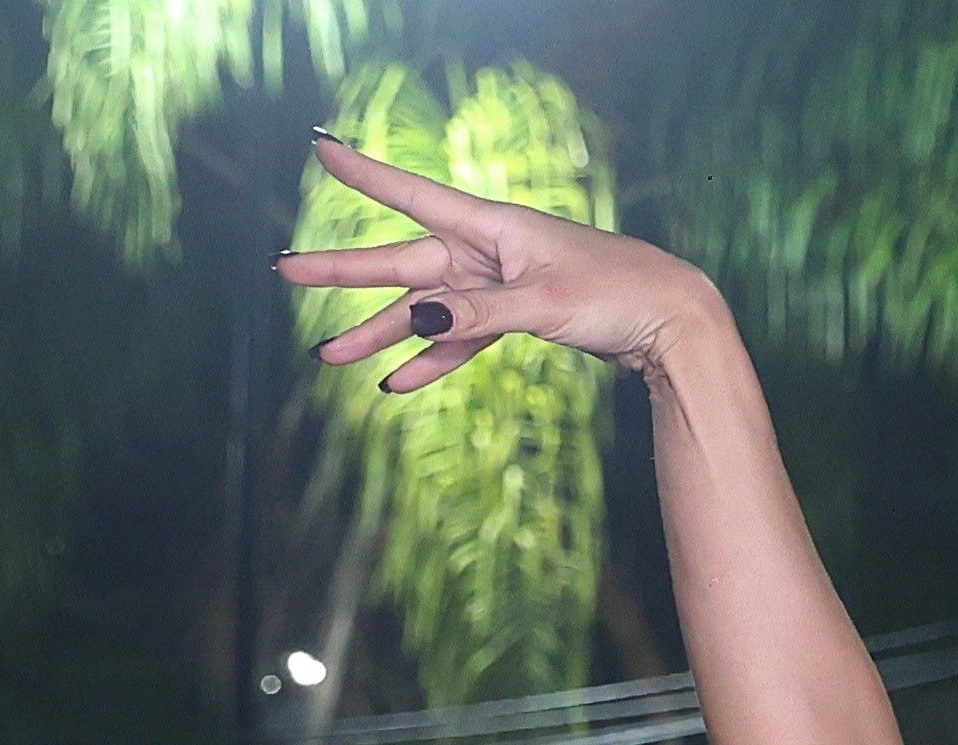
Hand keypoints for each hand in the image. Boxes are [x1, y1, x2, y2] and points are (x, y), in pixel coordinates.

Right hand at [281, 136, 719, 388]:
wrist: (671, 319)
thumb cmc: (616, 292)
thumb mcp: (543, 304)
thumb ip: (477, 314)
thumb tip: (417, 319)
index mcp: (491, 226)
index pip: (412, 194)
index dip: (364, 173)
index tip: (319, 147)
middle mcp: (486, 251)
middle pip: (402, 261)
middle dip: (344, 273)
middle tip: (286, 273)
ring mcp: (497, 286)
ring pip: (425, 310)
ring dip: (380, 334)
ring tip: (330, 357)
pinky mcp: (514, 319)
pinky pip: (459, 340)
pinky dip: (432, 361)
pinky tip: (397, 384)